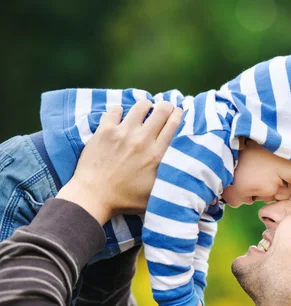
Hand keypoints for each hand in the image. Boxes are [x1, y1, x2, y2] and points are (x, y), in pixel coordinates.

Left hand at [56, 100, 182, 224]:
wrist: (92, 196)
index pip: (173, 125)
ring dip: (146, 105)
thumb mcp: (155, 193)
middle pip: (161, 111)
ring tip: (146, 108)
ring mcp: (123, 133)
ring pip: (141, 106)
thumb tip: (181, 167)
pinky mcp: (105, 131)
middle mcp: (142, 140)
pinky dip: (120, 111)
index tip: (179, 112)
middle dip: (166, 106)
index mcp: (157, 155)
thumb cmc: (125, 199)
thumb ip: (168, 178)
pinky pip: (116, 110)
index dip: (179, 114)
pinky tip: (121, 117)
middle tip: (165, 108)